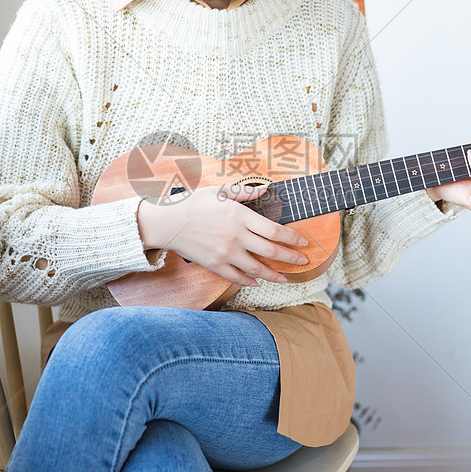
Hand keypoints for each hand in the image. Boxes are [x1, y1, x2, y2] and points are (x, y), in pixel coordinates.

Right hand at [135, 184, 308, 286]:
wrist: (167, 221)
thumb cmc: (193, 202)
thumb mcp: (220, 191)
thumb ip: (245, 192)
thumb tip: (266, 190)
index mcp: (240, 216)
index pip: (275, 230)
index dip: (292, 238)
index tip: (303, 242)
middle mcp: (236, 236)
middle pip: (271, 251)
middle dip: (291, 258)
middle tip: (303, 260)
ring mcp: (226, 253)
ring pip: (257, 269)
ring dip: (275, 275)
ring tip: (286, 278)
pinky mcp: (215, 264)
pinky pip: (237, 277)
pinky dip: (249, 281)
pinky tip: (257, 281)